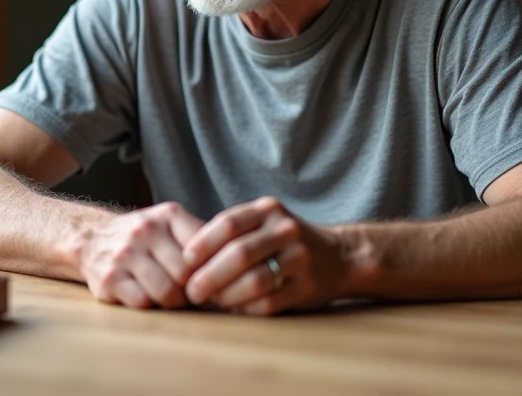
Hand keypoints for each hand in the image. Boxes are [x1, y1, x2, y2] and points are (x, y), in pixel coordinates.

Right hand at [78, 201, 203, 309]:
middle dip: (194, 290)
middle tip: (194, 294)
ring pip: (166, 292)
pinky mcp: (108, 279)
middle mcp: (145, 230)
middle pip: (187, 274)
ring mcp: (124, 254)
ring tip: (174, 298)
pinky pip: (143, 303)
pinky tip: (149, 297)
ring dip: (175, 302)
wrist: (92, 238)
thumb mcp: (171, 224)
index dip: (213, 268)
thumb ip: (200, 239)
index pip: (205, 247)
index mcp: (168, 215)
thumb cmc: (145, 238)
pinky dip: (151, 306)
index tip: (214, 278)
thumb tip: (236, 267)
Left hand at [182, 197, 348, 315]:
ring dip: (226, 295)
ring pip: (254, 280)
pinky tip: (234, 310)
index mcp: (268, 210)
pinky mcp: (307, 287)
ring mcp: (300, 258)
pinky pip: (269, 302)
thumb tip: (185, 261)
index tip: (184, 262)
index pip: (228, 223)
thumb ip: (231, 234)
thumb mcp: (262, 224)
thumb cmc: (283, 243)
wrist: (338, 257)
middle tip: (191, 291)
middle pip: (239, 253)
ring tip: (210, 302)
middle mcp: (286, 230)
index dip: (202, 244)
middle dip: (209, 275)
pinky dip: (246, 308)